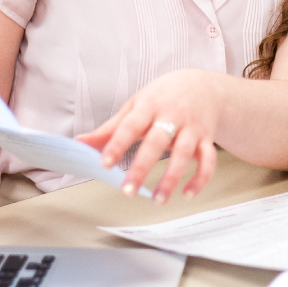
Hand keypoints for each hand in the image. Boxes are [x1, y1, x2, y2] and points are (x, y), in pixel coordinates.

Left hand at [76, 68, 223, 201]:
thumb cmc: (162, 98)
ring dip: (172, 178)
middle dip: (142, 167)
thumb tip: (79, 143)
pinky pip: (208, 161)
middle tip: (128, 191)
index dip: (117, 144)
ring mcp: (192, 128)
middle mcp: (172, 116)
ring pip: (185, 154)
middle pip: (157, 142)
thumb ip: (110, 128)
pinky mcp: (207, 139)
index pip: (131, 125)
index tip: (104, 163)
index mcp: (149, 106)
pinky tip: (187, 194)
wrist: (203, 86)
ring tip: (158, 200)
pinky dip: (201, 179)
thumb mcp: (135, 106)